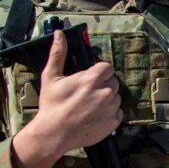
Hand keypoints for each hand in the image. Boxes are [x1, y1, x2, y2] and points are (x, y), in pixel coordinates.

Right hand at [31, 30, 122, 153]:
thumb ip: (58, 54)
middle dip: (102, 84)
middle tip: (87, 93)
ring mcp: (111, 108)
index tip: (90, 78)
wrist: (53, 134)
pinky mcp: (113, 122)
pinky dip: (109, 113)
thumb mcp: (51, 77)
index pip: (107, 67)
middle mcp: (105, 92)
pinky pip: (117, 112)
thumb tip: (59, 34)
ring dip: (106, 99)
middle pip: (112, 81)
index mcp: (92, 79)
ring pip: (115, 97)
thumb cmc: (51, 105)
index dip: (99, 71)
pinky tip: (94, 116)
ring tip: (89, 106)